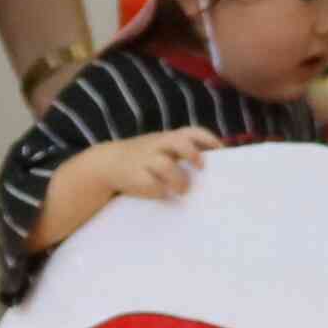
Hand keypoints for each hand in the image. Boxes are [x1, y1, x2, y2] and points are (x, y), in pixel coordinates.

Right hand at [82, 126, 220, 205]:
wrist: (106, 163)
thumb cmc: (143, 158)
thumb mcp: (160, 147)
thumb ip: (181, 151)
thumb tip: (213, 163)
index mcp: (167, 138)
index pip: (191, 132)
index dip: (208, 140)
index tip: (221, 151)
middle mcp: (157, 146)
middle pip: (179, 142)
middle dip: (193, 154)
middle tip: (201, 167)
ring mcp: (145, 161)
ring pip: (166, 165)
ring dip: (179, 179)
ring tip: (183, 190)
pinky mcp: (135, 177)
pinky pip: (151, 184)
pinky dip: (160, 190)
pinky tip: (163, 194)